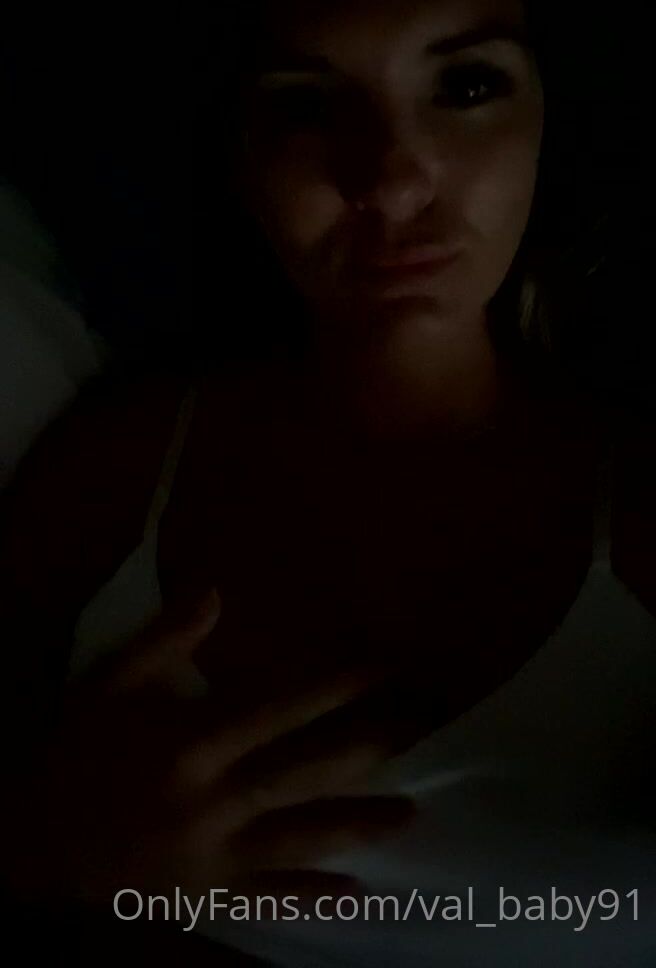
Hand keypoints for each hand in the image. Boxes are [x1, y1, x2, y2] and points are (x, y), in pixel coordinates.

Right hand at [8, 590, 414, 913]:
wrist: (32, 840)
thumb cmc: (77, 752)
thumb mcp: (111, 683)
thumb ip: (165, 638)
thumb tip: (216, 591)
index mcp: (190, 742)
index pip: (277, 708)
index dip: (332, 688)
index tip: (378, 670)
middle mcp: (210, 798)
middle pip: (301, 773)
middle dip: (361, 753)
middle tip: (413, 736)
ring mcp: (212, 854)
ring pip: (297, 838)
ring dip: (355, 826)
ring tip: (408, 815)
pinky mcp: (206, 895)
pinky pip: (267, 898)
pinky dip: (311, 895)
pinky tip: (357, 892)